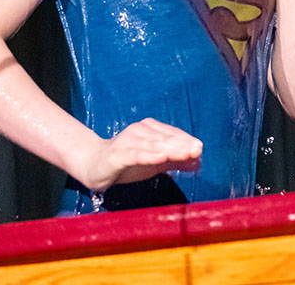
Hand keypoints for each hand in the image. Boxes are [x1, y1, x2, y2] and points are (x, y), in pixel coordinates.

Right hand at [76, 118, 202, 191]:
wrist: (93, 165)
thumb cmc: (127, 162)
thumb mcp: (155, 163)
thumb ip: (176, 161)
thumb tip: (198, 163)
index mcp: (150, 129)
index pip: (172, 134)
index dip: (186, 140)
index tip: (200, 148)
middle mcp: (139, 131)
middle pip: (165, 138)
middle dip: (182, 144)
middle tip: (197, 150)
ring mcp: (128, 141)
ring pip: (153, 145)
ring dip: (171, 149)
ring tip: (186, 153)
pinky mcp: (118, 154)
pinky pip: (136, 154)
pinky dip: (150, 155)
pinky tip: (162, 158)